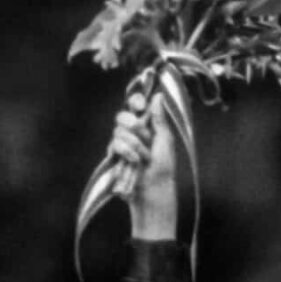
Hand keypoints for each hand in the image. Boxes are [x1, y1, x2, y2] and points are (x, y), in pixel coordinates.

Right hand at [116, 89, 176, 240]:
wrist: (153, 187)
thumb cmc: (164, 165)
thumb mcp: (165, 139)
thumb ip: (159, 118)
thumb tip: (159, 95)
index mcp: (147, 123)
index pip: (136, 103)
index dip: (136, 101)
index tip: (141, 107)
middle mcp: (133, 130)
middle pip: (122, 115)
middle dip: (134, 126)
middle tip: (145, 136)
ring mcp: (122, 142)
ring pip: (118, 131)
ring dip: (134, 145)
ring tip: (143, 158)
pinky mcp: (115, 154)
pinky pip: (114, 145)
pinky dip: (126, 153)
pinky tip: (134, 162)